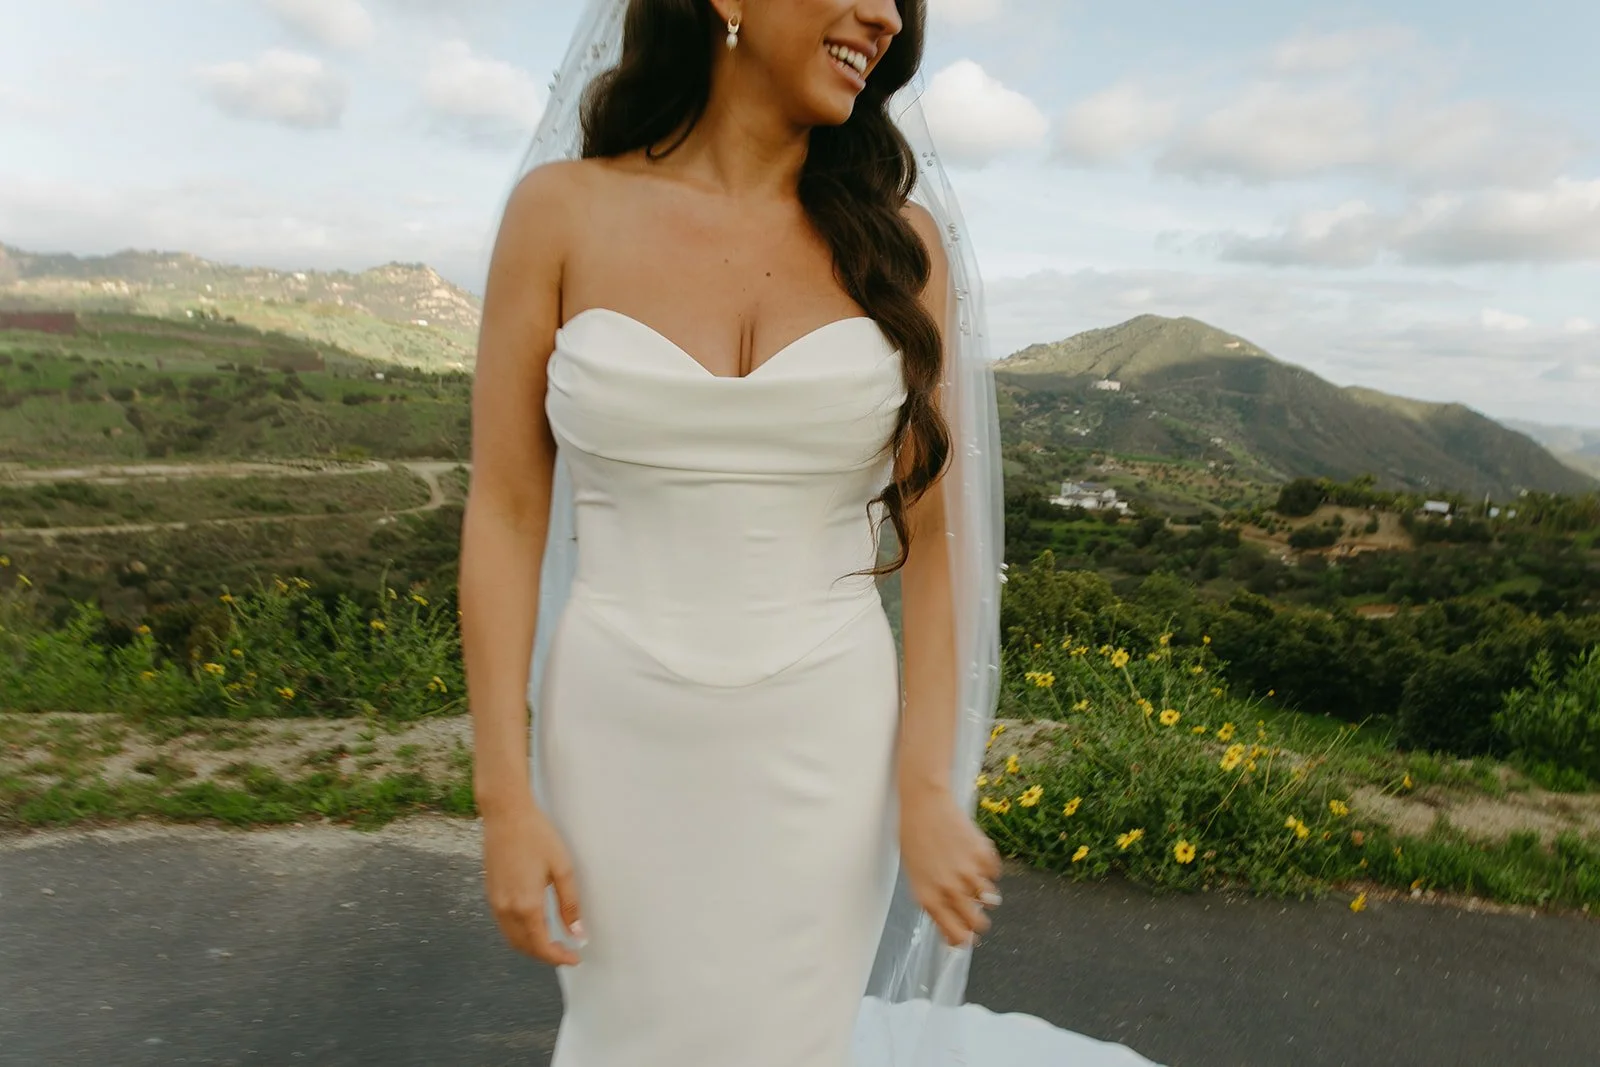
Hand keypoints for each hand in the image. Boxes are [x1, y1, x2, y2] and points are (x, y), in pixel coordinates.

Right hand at [481, 800, 584, 966]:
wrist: (506, 814)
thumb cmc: (537, 836)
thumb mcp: (562, 868)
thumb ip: (570, 904)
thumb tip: (577, 934)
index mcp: (526, 905)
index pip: (542, 946)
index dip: (559, 957)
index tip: (575, 958)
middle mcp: (506, 908)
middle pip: (525, 947)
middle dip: (545, 955)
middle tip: (567, 952)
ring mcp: (495, 901)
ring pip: (512, 938)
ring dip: (531, 946)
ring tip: (553, 941)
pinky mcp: (490, 893)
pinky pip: (504, 925)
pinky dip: (519, 934)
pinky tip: (534, 925)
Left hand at [898, 784, 1002, 947]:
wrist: (925, 805)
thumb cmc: (914, 838)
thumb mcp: (915, 876)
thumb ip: (934, 903)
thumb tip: (952, 928)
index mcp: (929, 899)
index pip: (956, 936)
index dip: (964, 939)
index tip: (967, 937)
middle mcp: (950, 890)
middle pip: (979, 924)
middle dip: (979, 921)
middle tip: (974, 909)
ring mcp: (969, 873)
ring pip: (990, 899)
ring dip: (983, 890)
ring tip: (968, 871)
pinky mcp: (984, 856)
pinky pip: (995, 873)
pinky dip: (988, 867)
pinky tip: (972, 853)